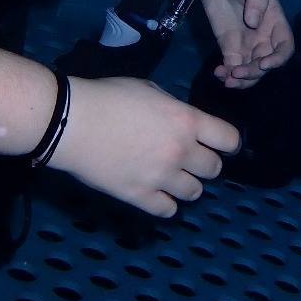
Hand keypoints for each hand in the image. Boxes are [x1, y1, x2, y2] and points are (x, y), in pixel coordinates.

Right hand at [49, 76, 240, 216]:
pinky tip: (157, 194)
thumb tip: (181, 123)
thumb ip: (173, 110)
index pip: (229, 139)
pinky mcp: (140, 196)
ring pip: (195, 193)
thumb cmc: (108, 97)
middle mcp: (181, 151)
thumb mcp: (149, 90)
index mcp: (186, 121)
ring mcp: (161, 177)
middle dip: (205, 164)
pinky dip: (166, 204)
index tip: (218, 144)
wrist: (71, 122)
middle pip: (214, 169)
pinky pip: (168, 210)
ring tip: (172, 178)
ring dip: (187, 185)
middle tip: (189, 160)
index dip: (226, 142)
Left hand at [199, 0, 293, 89]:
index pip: (285, 46)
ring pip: (250, 70)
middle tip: (237, 72)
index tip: (264, 64)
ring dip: (242, 79)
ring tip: (227, 79)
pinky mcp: (228, 44)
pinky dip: (227, 74)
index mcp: (275, 21)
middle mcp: (263, 35)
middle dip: (255, 72)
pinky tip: (219, 73)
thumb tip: (254, 23)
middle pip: (266, 63)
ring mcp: (245, 41)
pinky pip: (231, 65)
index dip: (278, 59)